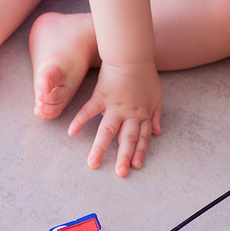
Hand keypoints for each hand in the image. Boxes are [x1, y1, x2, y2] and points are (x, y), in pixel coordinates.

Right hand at [69, 61, 161, 175]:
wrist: (132, 56)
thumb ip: (157, 113)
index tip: (135, 166)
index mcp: (142, 113)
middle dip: (124, 157)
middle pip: (127, 138)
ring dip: (100, 148)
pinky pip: (89, 111)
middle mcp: (130, 113)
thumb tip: (157, 132)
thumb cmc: (145, 73)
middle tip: (120, 174)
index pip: (141, 137)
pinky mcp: (101, 97)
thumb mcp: (157, 94)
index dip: (139, 152)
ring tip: (92, 163)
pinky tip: (72, 133)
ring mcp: (115, 106)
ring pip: (107, 131)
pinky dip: (80, 121)